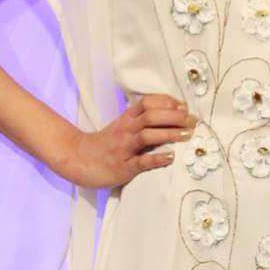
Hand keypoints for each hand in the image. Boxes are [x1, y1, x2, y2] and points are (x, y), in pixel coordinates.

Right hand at [56, 94, 192, 190]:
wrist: (77, 159)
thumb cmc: (104, 145)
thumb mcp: (120, 127)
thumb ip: (140, 121)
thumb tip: (168, 117)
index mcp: (126, 119)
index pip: (147, 102)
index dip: (167, 102)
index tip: (183, 106)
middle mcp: (126, 130)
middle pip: (151, 116)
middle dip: (174, 117)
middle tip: (192, 121)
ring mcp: (124, 148)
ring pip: (148, 135)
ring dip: (170, 134)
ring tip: (187, 135)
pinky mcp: (123, 167)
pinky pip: (142, 162)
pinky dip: (157, 159)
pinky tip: (170, 157)